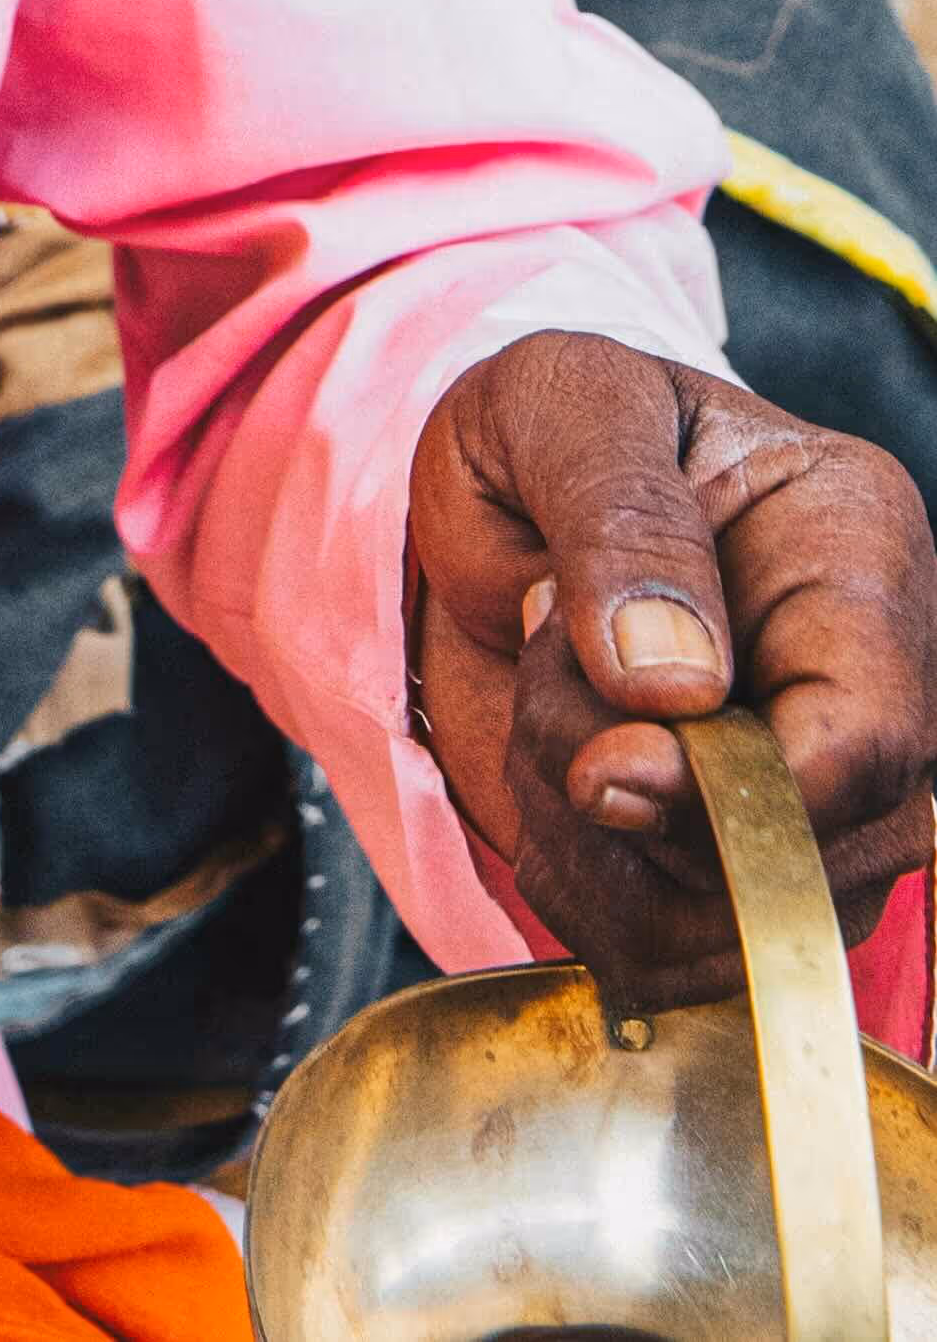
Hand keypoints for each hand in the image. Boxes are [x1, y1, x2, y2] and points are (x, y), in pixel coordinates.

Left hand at [411, 327, 936, 1007]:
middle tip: (543, 660)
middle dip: (629, 793)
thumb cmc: (543, 426)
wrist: (489, 499)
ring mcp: (812, 789)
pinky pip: (675, 957)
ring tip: (541, 705)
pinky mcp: (737, 859)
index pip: (871, 735)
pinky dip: (579, 890)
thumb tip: (675, 685)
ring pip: (737, 921)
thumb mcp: (562, 402)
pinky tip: (545, 785)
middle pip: (810, 852)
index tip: (602, 769)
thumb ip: (620, 518)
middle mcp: (864, 685)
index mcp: (858, 546)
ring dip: (590, 842)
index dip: (742, 790)